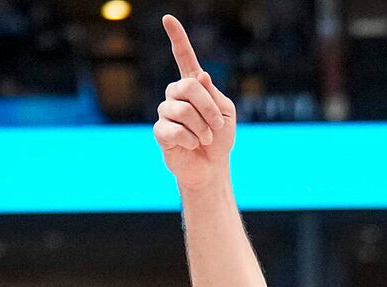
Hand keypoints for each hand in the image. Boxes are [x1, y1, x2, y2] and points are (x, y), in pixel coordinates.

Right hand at [153, 17, 235, 186]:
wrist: (212, 167)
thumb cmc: (220, 139)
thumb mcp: (226, 113)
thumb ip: (214, 94)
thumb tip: (199, 77)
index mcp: (193, 86)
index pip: (184, 57)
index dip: (177, 38)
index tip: (167, 18)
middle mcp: (176, 95)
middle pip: (188, 86)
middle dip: (208, 107)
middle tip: (217, 126)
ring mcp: (166, 112)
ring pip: (183, 110)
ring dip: (202, 128)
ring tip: (205, 139)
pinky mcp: (160, 131)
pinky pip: (175, 130)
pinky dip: (191, 140)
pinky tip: (193, 145)